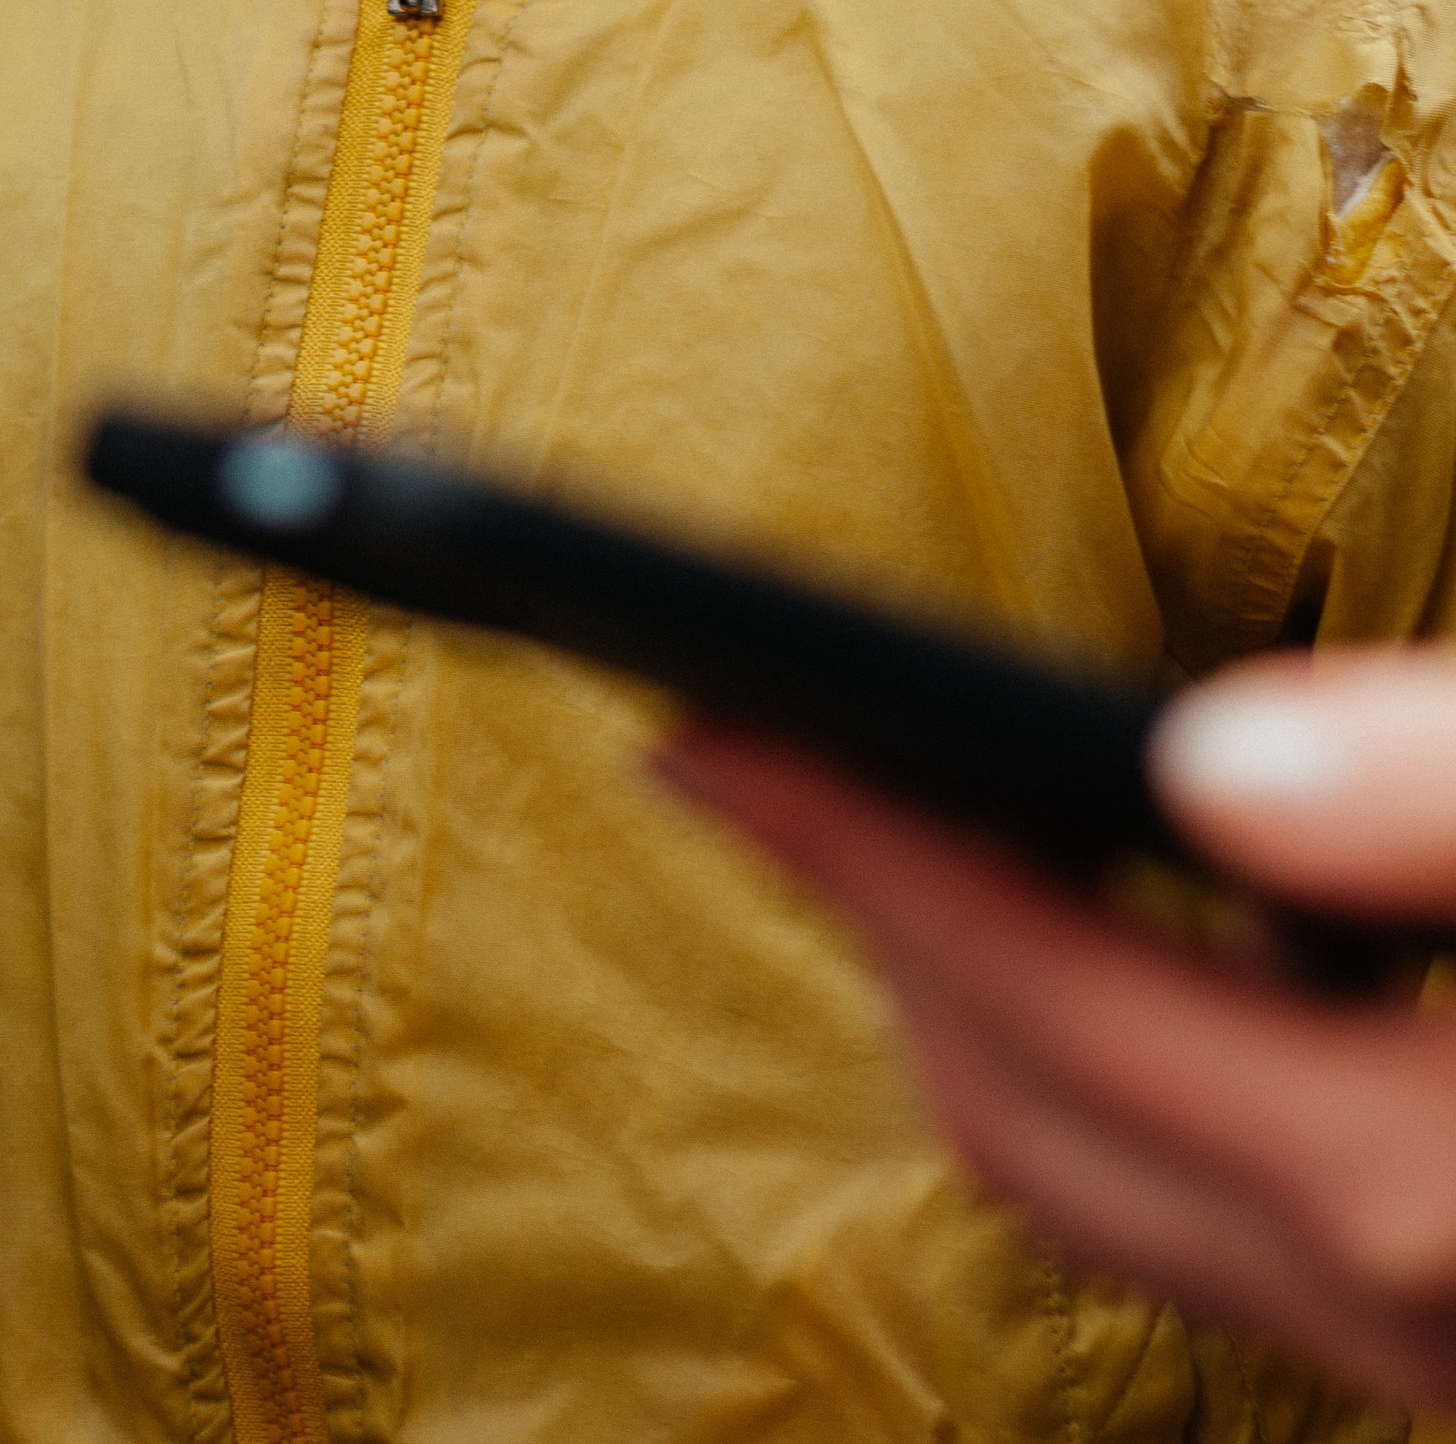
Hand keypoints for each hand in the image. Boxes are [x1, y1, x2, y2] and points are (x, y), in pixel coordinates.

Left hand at [658, 654, 1455, 1411]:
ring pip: (1097, 1195)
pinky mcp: (1444, 1328)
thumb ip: (1431, 801)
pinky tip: (1158, 927)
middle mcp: (1384, 1308)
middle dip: (873, 920)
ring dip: (978, 1004)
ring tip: (915, 818)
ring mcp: (1410, 1348)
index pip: (1037, 997)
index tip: (701, 735)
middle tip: (762, 755)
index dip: (851, 846)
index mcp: (1405, 1181)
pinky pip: (1205, 1222)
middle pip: (1023, 1118)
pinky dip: (1110, 1073)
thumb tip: (1211, 762)